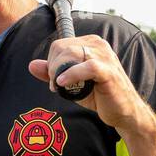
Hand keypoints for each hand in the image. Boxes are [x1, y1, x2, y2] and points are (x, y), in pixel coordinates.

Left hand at [29, 35, 151, 132]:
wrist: (124, 112)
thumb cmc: (99, 96)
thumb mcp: (72, 83)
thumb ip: (53, 73)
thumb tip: (32, 65)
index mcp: (90, 44)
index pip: (60, 45)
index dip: (51, 62)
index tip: (53, 80)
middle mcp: (98, 45)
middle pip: (62, 48)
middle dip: (53, 67)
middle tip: (55, 85)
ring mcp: (105, 56)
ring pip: (72, 54)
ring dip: (59, 72)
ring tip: (60, 87)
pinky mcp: (109, 71)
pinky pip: (87, 66)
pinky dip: (72, 74)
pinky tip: (63, 84)